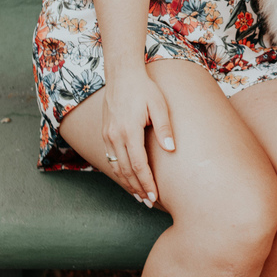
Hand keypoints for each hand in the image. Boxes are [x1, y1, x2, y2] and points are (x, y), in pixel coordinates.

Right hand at [100, 69, 175, 206]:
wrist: (122, 74)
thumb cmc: (144, 88)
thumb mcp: (159, 105)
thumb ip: (164, 128)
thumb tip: (171, 150)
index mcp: (128, 131)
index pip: (138, 165)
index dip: (146, 183)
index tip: (155, 196)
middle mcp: (114, 136)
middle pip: (125, 171)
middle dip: (137, 188)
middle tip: (149, 202)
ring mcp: (107, 135)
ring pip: (115, 167)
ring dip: (127, 183)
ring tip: (139, 196)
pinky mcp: (105, 133)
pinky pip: (111, 158)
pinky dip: (119, 171)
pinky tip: (128, 178)